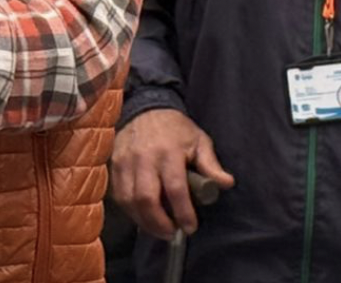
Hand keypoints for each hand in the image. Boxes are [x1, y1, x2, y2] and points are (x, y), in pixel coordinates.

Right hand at [110, 108, 234, 238]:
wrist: (145, 107)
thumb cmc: (176, 129)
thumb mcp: (199, 141)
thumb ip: (211, 164)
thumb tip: (226, 184)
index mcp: (169, 152)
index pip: (175, 188)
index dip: (183, 213)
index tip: (190, 228)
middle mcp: (144, 158)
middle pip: (146, 199)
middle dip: (159, 223)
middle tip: (171, 233)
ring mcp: (125, 161)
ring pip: (129, 200)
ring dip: (144, 221)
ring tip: (158, 228)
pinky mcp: (114, 165)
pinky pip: (119, 195)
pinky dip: (130, 211)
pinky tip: (143, 216)